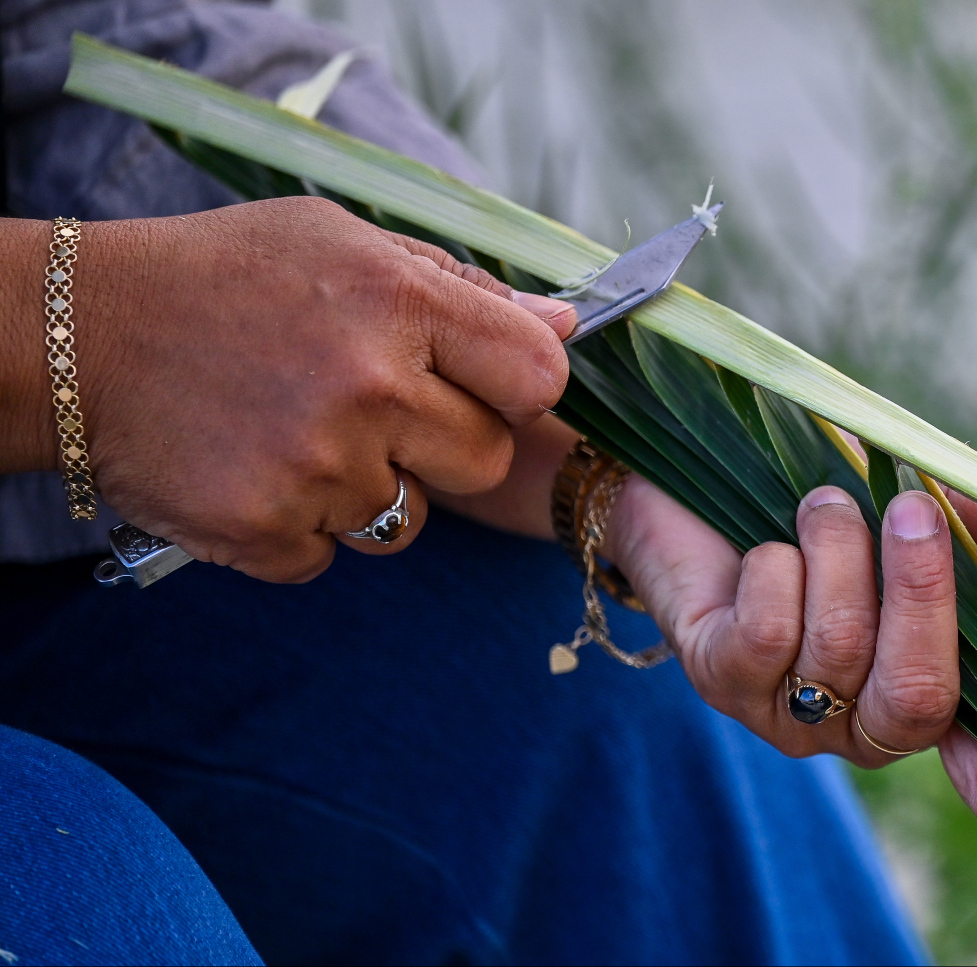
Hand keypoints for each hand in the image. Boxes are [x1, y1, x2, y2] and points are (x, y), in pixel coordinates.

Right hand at [32, 197, 575, 580]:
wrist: (80, 337)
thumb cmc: (226, 279)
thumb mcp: (344, 245)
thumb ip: (460, 289)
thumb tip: (564, 325)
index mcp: (398, 303)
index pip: (538, 375)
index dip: (522, 386)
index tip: (489, 382)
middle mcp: (367, 388)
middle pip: (485, 461)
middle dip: (445, 445)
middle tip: (374, 408)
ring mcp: (315, 468)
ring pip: (410, 521)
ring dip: (370, 490)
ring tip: (299, 433)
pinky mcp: (265, 531)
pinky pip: (332, 556)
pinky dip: (301, 528)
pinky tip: (257, 469)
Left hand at [602, 472, 976, 845]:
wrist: (689, 484)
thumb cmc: (818, 508)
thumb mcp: (910, 513)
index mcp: (915, 690)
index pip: (974, 766)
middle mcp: (851, 723)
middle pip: (915, 697)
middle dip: (922, 598)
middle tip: (912, 513)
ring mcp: (784, 712)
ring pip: (838, 650)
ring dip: (838, 553)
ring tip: (823, 502)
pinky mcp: (717, 680)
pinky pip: (769, 636)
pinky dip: (779, 568)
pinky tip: (769, 545)